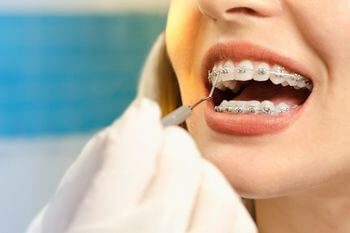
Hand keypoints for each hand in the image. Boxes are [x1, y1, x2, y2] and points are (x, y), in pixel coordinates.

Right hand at [27, 98, 256, 232]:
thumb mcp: (64, 222)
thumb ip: (90, 174)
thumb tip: (133, 124)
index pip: (130, 158)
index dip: (140, 125)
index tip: (144, 114)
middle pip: (183, 169)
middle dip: (174, 146)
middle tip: (163, 146)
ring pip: (220, 194)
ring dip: (201, 175)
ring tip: (180, 184)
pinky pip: (240, 225)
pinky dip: (222, 206)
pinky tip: (198, 211)